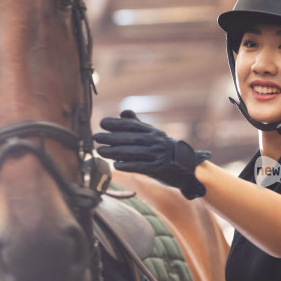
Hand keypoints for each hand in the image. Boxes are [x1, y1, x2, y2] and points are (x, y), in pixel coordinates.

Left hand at [93, 110, 210, 199]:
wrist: (184, 166)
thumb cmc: (162, 149)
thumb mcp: (152, 134)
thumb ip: (137, 124)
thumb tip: (123, 112)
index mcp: (152, 131)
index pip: (132, 126)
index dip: (117, 124)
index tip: (102, 123)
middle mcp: (155, 141)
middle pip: (131, 138)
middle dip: (112, 137)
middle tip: (96, 137)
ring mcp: (157, 155)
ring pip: (133, 152)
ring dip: (115, 152)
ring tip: (100, 151)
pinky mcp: (158, 168)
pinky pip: (141, 166)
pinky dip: (127, 165)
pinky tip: (115, 165)